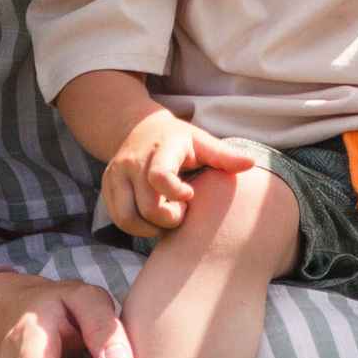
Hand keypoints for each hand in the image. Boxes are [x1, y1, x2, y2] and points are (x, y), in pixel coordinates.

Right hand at [100, 111, 259, 237]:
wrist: (137, 129)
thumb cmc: (178, 140)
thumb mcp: (201, 141)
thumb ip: (223, 155)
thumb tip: (250, 163)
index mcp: (161, 148)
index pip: (159, 177)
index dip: (175, 194)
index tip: (190, 196)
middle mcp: (134, 161)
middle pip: (147, 206)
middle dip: (169, 219)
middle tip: (183, 213)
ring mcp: (116, 175)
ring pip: (127, 217)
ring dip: (151, 228)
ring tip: (167, 217)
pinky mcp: (108, 188)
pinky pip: (118, 219)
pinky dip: (137, 227)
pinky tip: (153, 219)